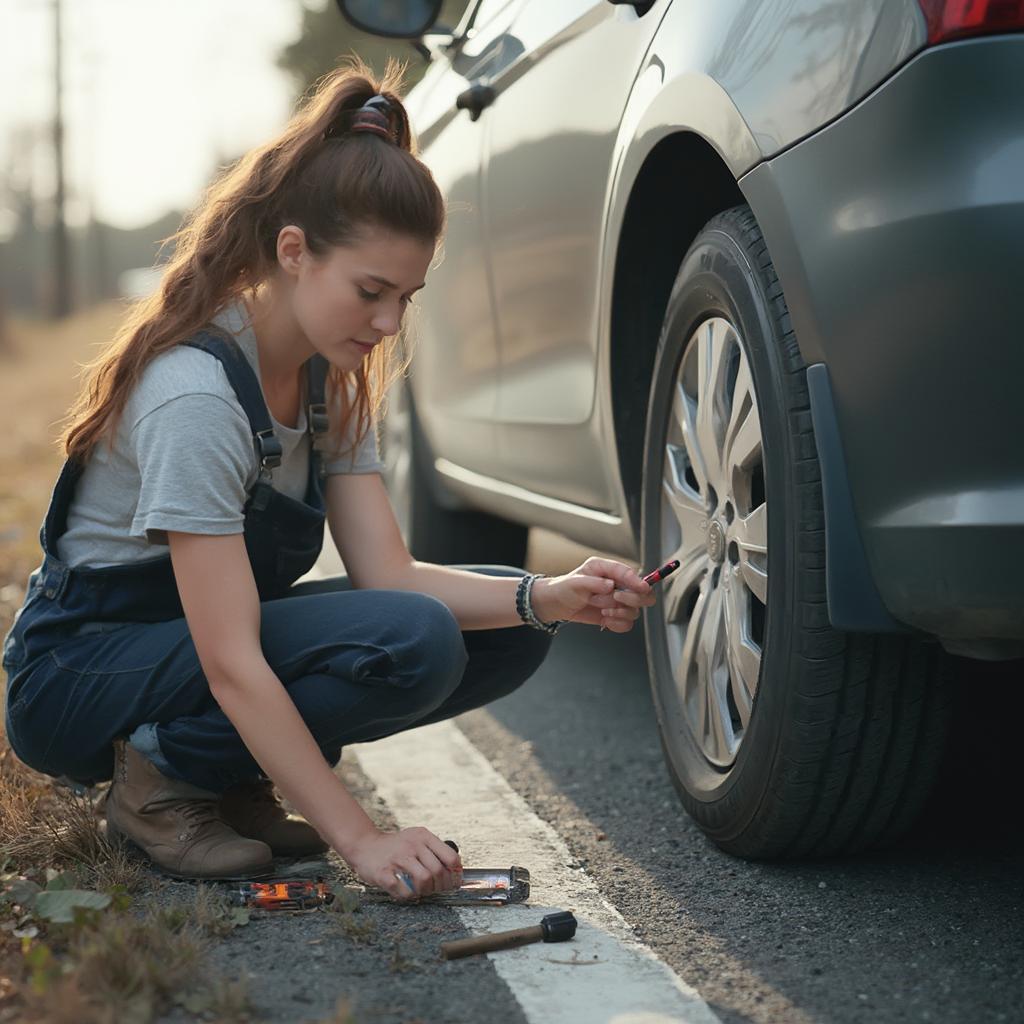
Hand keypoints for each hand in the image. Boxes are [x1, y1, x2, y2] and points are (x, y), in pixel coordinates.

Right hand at [345, 826, 462, 900]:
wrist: (365, 845)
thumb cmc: (395, 846)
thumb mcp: (416, 839)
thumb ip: (434, 850)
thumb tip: (456, 871)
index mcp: (423, 836)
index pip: (450, 857)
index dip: (456, 874)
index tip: (454, 882)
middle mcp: (412, 845)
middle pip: (438, 871)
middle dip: (440, 886)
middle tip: (435, 889)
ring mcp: (398, 859)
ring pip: (424, 881)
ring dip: (426, 891)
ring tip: (421, 890)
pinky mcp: (384, 873)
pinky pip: (405, 891)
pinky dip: (409, 896)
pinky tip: (406, 891)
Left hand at [531, 556, 656, 632]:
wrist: (555, 605)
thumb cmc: (563, 588)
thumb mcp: (575, 583)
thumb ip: (594, 583)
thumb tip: (611, 586)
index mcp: (607, 569)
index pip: (629, 573)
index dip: (638, 581)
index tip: (642, 588)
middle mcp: (616, 584)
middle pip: (642, 593)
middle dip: (631, 599)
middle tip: (615, 600)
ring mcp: (617, 600)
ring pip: (634, 611)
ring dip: (618, 613)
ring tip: (601, 609)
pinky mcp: (615, 615)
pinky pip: (627, 623)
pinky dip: (618, 624)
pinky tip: (605, 620)